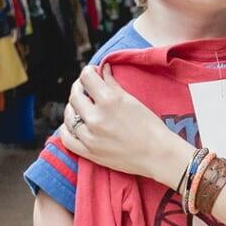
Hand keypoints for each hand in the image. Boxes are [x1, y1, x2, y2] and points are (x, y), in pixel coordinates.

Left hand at [60, 63, 190, 181]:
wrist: (158, 155)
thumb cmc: (151, 128)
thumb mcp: (133, 101)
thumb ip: (113, 84)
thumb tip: (102, 70)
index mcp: (109, 100)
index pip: (86, 77)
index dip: (88, 72)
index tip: (92, 74)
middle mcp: (96, 117)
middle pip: (75, 95)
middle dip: (80, 89)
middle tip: (87, 90)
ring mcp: (90, 136)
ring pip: (69, 115)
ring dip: (73, 108)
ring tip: (82, 108)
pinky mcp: (89, 152)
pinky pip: (67, 138)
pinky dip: (67, 129)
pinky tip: (74, 125)